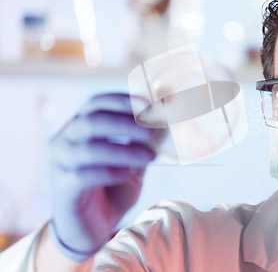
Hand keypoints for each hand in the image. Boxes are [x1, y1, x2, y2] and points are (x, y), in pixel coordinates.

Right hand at [47, 93, 158, 261]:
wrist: (92, 228)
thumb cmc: (112, 188)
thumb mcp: (133, 161)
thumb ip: (143, 142)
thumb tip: (166, 117)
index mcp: (79, 127)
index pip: (96, 103)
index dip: (121, 101)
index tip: (149, 105)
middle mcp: (63, 141)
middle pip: (91, 121)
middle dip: (125, 123)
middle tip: (152, 130)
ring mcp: (59, 165)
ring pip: (88, 148)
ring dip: (123, 150)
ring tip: (150, 155)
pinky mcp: (62, 190)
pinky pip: (83, 176)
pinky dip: (110, 172)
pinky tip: (128, 174)